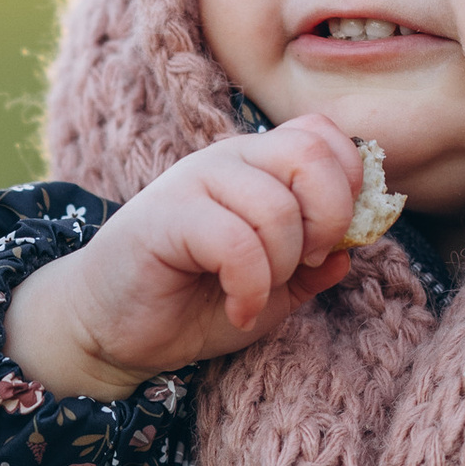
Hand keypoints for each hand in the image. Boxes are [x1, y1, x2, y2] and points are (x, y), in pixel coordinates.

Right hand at [1, 116, 364, 399]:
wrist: (113, 330)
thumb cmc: (191, 304)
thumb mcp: (272, 290)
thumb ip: (313, 268)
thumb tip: (352, 251)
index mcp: (257, 166)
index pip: (324, 135)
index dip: (348, 185)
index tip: (331, 242)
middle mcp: (228, 161)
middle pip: (311, 153)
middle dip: (329, 218)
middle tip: (307, 263)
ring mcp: (194, 182)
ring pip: (276, 206)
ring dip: (283, 264)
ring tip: (258, 294)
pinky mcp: (166, 216)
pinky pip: (236, 242)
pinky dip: (249, 287)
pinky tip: (237, 309)